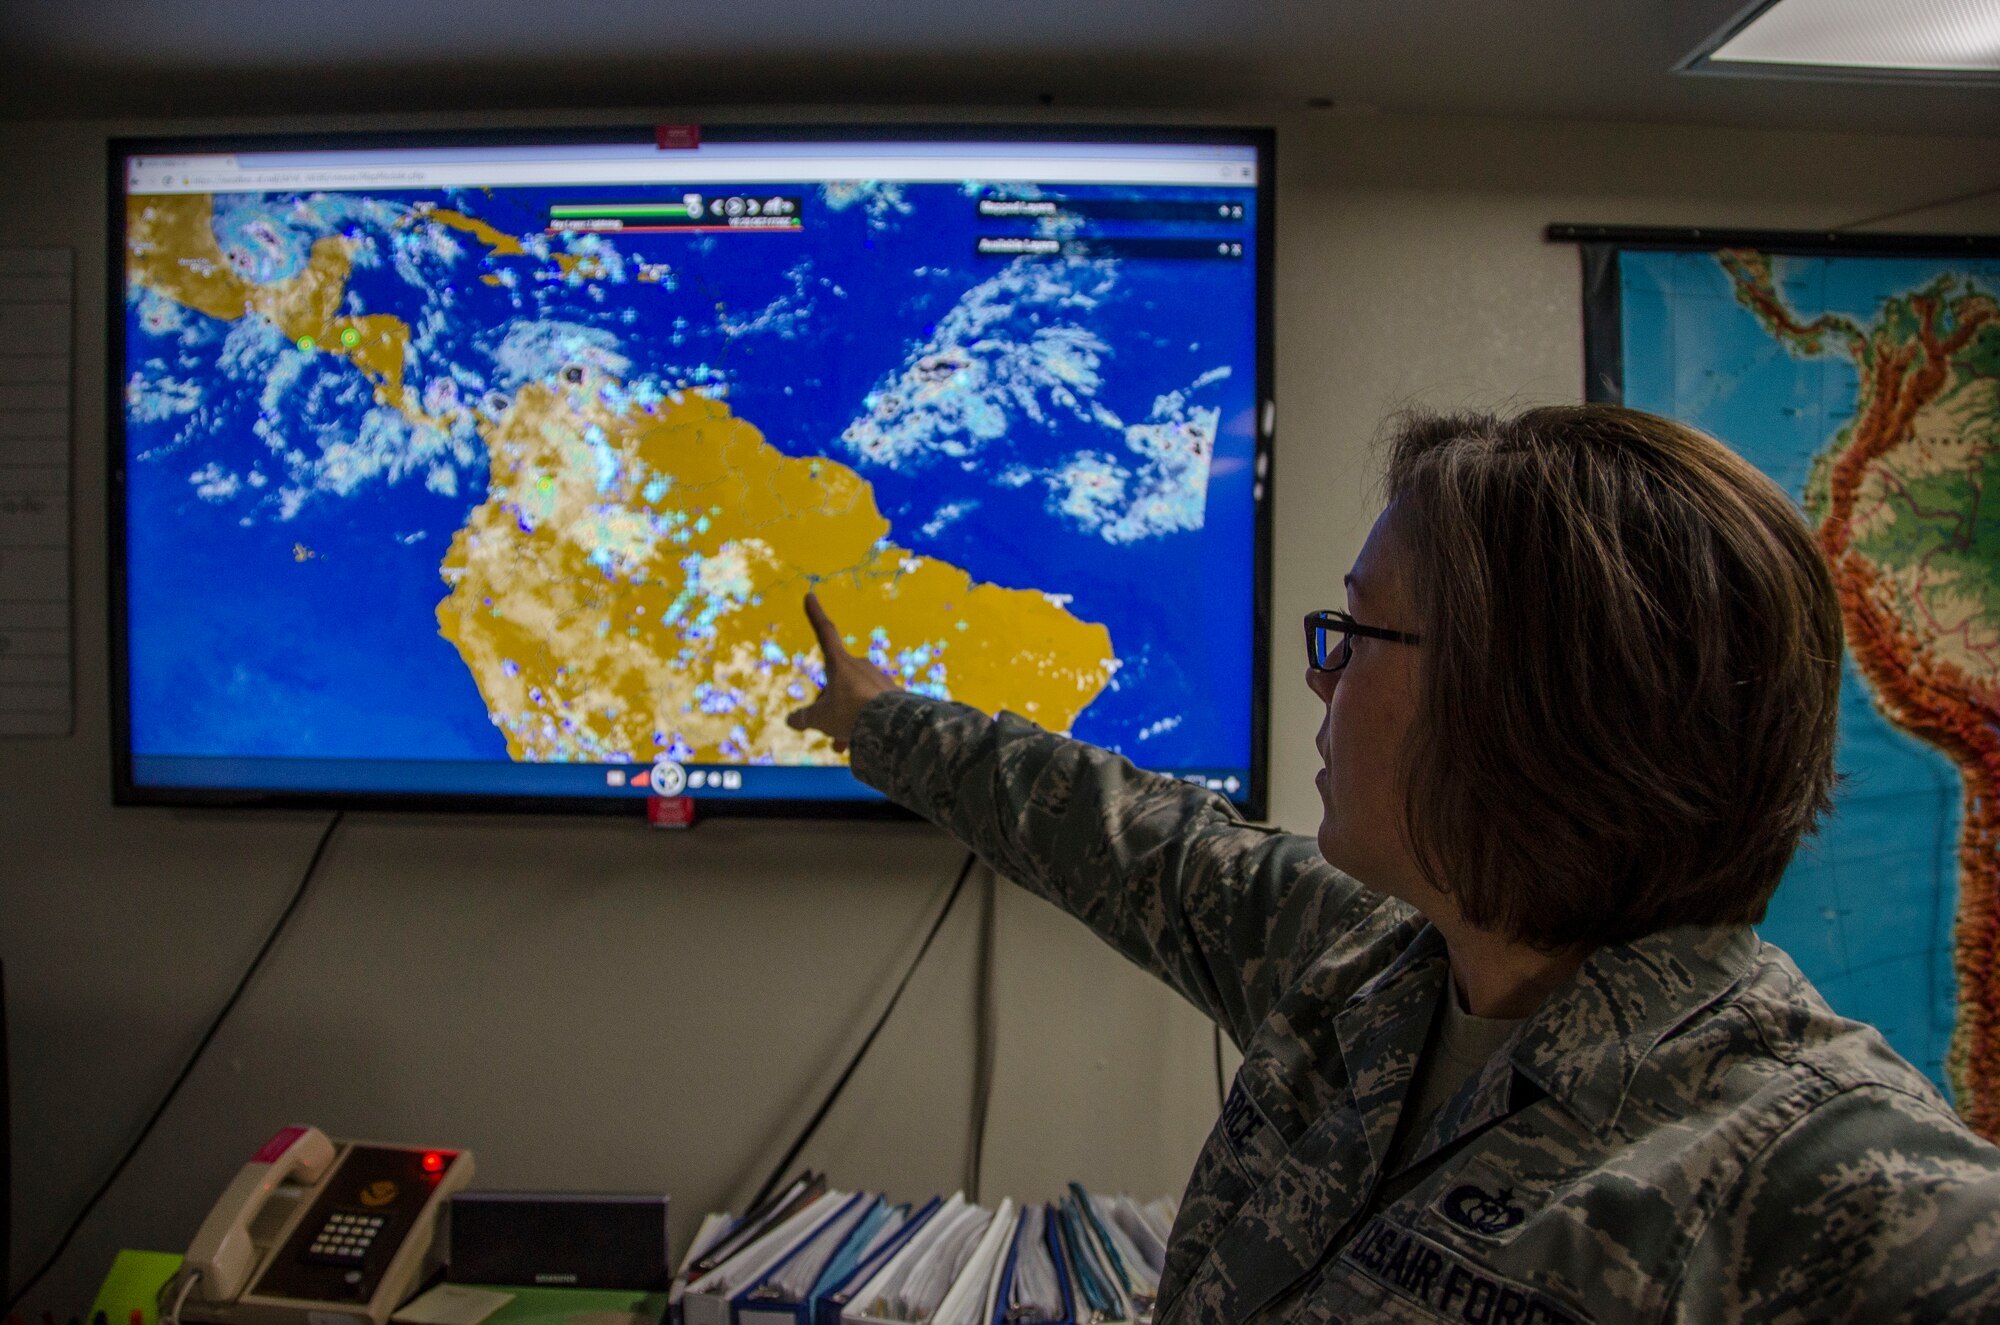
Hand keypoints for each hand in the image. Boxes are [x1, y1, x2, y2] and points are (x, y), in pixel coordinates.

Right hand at [785, 592, 899, 752]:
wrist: (892, 725)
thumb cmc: (851, 715)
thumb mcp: (821, 718)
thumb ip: (804, 718)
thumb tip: (792, 720)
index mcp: (840, 663)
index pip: (824, 632)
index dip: (815, 614)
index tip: (811, 595)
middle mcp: (860, 665)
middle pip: (836, 683)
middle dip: (829, 707)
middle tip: (829, 732)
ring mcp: (878, 678)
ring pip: (854, 698)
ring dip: (845, 719)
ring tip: (842, 744)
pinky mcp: (894, 693)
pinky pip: (872, 706)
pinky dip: (864, 722)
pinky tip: (863, 740)